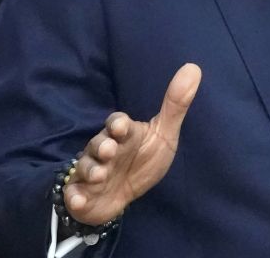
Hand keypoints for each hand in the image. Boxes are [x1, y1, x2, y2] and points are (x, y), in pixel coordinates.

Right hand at [63, 63, 201, 226]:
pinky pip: (75, 195)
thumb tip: (193, 68)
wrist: (121, 196)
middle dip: (102, 146)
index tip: (122, 127)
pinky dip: (76, 198)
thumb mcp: (162, 135)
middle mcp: (103, 150)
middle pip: (98, 143)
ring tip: (99, 176)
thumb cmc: (143, 159)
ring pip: (86, 167)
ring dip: (91, 170)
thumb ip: (175, 106)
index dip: (118, 124)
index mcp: (123, 135)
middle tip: (109, 150)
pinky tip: (79, 201)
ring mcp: (91, 172)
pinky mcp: (81, 194)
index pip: (117, 123)